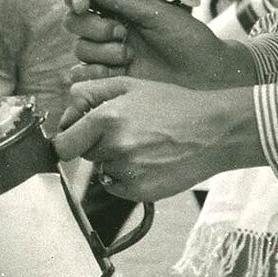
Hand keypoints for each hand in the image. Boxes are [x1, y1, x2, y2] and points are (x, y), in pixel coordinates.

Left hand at [54, 77, 263, 200]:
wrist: (213, 132)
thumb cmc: (174, 105)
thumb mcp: (131, 85)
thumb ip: (90, 93)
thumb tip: (65, 112)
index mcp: (106, 118)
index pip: (63, 144)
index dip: (69, 139)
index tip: (77, 137)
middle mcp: (115, 147)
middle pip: (84, 154)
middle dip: (96, 144)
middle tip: (125, 132)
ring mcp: (128, 172)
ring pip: (103, 169)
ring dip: (115, 160)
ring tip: (145, 144)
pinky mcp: (140, 191)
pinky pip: (117, 186)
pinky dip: (127, 176)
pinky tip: (150, 160)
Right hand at [63, 0, 255, 88]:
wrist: (206, 75)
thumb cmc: (187, 39)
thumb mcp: (155, 13)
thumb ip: (120, 1)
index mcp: (120, 10)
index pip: (83, 0)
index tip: (82, 3)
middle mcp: (110, 31)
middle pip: (74, 25)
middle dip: (94, 28)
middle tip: (123, 34)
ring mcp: (109, 57)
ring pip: (80, 50)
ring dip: (101, 52)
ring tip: (130, 57)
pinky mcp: (111, 81)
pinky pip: (82, 76)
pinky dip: (93, 74)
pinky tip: (117, 73)